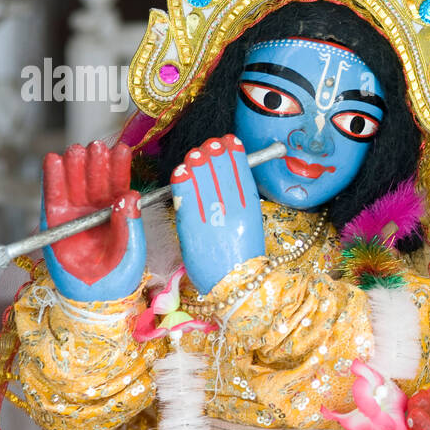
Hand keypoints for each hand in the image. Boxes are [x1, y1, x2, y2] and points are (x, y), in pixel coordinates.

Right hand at [42, 141, 144, 301]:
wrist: (93, 298)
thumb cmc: (118, 277)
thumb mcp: (131, 250)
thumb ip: (130, 224)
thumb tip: (131, 194)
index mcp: (119, 213)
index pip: (119, 184)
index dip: (119, 167)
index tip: (122, 150)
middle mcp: (96, 209)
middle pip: (96, 179)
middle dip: (96, 162)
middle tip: (97, 147)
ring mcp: (75, 213)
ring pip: (74, 182)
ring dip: (74, 165)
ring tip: (76, 151)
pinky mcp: (53, 220)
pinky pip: (52, 195)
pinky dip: (51, 177)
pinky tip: (53, 160)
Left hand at [171, 135, 265, 294]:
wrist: (235, 287)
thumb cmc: (242, 262)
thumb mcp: (249, 229)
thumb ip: (239, 206)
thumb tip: (228, 182)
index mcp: (249, 210)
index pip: (241, 174)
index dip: (234, 155)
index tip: (229, 141)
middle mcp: (233, 210)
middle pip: (222, 174)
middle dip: (215, 154)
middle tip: (210, 143)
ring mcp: (213, 218)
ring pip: (204, 183)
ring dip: (198, 163)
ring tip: (195, 153)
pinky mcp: (193, 228)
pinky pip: (187, 200)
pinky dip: (183, 183)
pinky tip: (181, 171)